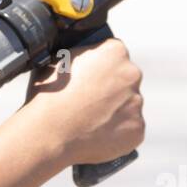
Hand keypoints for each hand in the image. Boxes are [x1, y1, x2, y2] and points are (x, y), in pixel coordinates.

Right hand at [20, 36, 144, 168]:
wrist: (50, 133)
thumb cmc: (48, 95)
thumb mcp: (58, 61)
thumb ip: (81, 55)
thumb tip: (86, 58)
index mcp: (115, 51)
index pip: (114, 53)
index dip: (101, 66)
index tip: (90, 77)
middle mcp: (132, 74)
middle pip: (126, 78)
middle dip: (112, 88)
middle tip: (90, 101)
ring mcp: (137, 103)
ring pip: (129, 105)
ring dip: (116, 110)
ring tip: (90, 121)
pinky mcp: (138, 129)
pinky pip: (130, 128)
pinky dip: (118, 132)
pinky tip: (97, 134)